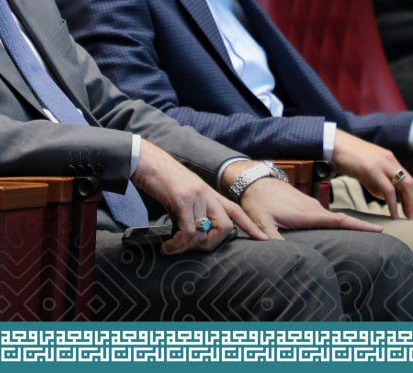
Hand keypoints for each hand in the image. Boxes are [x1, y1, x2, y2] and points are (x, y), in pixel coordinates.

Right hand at [131, 141, 268, 254]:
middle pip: (226, 226)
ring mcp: (196, 196)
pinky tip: (167, 247)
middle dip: (212, 244)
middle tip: (194, 250)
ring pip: (205, 232)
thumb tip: (194, 233)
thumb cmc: (162, 180)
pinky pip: (187, 231)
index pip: (236, 210)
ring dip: (188, 247)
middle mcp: (207, 194)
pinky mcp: (181, 199)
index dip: (251, 226)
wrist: (147, 161)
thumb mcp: (184, 194)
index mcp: (209, 192)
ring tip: (173, 249)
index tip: (264, 239)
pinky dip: (177, 244)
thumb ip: (194, 210)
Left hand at [238, 177, 383, 238]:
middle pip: (343, 221)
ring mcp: (312, 206)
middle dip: (362, 228)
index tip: (379, 229)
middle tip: (383, 238)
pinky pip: (326, 217)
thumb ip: (270, 237)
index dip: (359, 226)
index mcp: (307, 214)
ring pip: (334, 219)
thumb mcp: (260, 222)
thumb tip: (281, 256)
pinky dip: (337, 224)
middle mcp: (314, 208)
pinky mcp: (308, 205)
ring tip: (368, 239)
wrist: (255, 181)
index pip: (339, 221)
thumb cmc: (258, 202)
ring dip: (350, 227)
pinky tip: (341, 233)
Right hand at [331, 130, 412, 219]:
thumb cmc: (348, 158)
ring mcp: (382, 164)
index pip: (409, 181)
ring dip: (409, 205)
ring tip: (410, 221)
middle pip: (411, 184)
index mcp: (390, 160)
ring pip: (404, 186)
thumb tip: (387, 198)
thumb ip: (378, 183)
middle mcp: (390, 161)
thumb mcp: (367, 171)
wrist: (334, 144)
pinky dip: (393, 204)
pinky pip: (388, 190)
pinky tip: (394, 215)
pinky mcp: (372, 169)